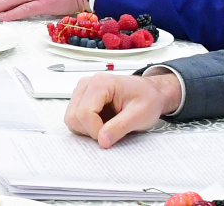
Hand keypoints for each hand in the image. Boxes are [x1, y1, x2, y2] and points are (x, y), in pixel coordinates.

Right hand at [64, 71, 181, 148]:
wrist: (151, 93)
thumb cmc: (147, 98)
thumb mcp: (139, 115)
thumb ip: (119, 128)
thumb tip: (102, 141)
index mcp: (100, 83)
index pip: (84, 113)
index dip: (95, 130)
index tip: (110, 137)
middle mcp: (87, 85)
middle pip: (73, 117)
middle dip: (90, 131)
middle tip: (109, 132)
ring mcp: (82, 91)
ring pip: (72, 119)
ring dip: (88, 129)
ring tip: (108, 125)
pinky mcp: (82, 99)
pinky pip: (75, 119)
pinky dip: (88, 126)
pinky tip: (103, 122)